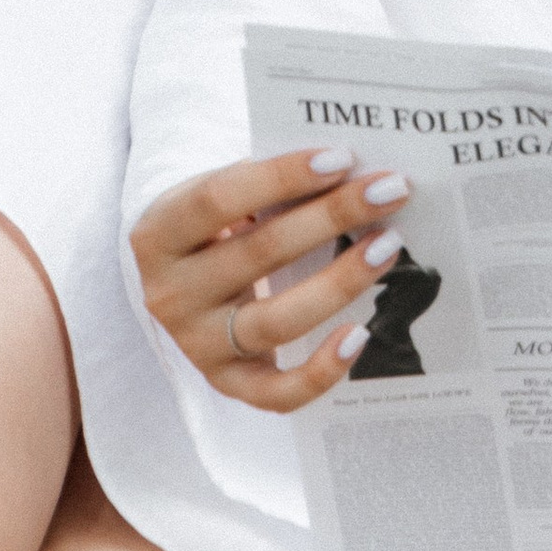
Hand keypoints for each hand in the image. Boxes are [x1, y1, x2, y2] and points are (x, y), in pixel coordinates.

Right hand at [131, 145, 413, 411]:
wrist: (182, 280)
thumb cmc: (219, 224)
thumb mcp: (223, 194)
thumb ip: (270, 185)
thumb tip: (355, 173)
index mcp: (160, 234)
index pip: (219, 198)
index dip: (281, 177)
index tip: (343, 157)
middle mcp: (171, 294)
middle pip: (260, 253)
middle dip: (333, 216)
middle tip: (391, 190)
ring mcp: (197, 344)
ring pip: (274, 321)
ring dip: (340, 282)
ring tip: (389, 246)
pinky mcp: (227, 382)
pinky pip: (275, 393)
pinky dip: (320, 371)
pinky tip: (360, 335)